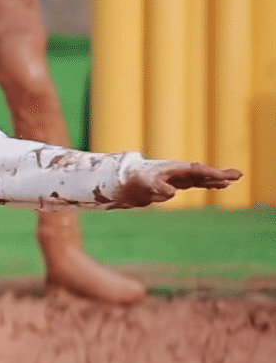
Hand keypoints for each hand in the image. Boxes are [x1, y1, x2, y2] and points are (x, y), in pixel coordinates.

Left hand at [114, 160, 242, 207]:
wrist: (124, 181)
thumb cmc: (135, 180)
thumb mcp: (145, 184)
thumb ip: (158, 188)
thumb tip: (172, 192)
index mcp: (174, 169)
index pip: (197, 171)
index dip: (212, 174)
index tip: (225, 177)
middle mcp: (179, 172)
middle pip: (203, 173)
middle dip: (220, 175)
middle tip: (238, 175)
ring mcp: (178, 178)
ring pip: (202, 178)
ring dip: (216, 180)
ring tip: (232, 181)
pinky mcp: (176, 184)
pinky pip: (197, 183)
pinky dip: (208, 183)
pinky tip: (218, 186)